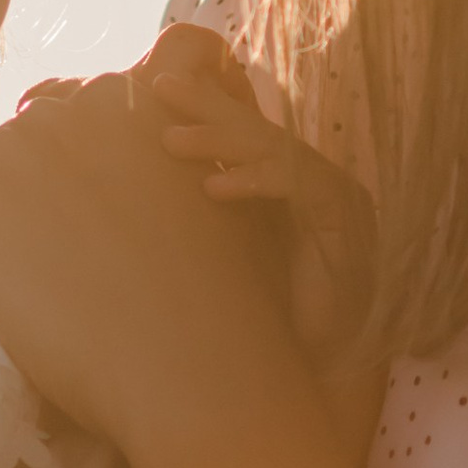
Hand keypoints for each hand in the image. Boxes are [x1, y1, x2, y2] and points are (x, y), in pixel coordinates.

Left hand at [0, 54, 305, 453]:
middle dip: (40, 187)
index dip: (81, 158)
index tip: (90, 206)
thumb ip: (191, 131)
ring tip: (35, 285)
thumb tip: (174, 115)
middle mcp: (64, 110)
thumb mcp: (231, 181)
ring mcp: (5, 157)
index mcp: (132, 96)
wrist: (193, 373)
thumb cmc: (229, 297)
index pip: (81, 104)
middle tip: (68, 256)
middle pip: (28, 140)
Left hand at [140, 27, 377, 363]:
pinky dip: (257, 182)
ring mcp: (332, 200)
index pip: (239, 134)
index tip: (150, 90)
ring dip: (222, 140)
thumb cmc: (255, 330)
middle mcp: (308, 185)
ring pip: (275, 149)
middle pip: (255, 129)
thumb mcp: (209, 261)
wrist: (308, 380)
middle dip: (207, 104)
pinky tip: (213, 189)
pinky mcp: (346, 224)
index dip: (202, 108)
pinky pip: (303, 184)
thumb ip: (185, 220)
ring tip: (171, 141)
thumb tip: (121, 195)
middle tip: (158, 87)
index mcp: (277, 188)